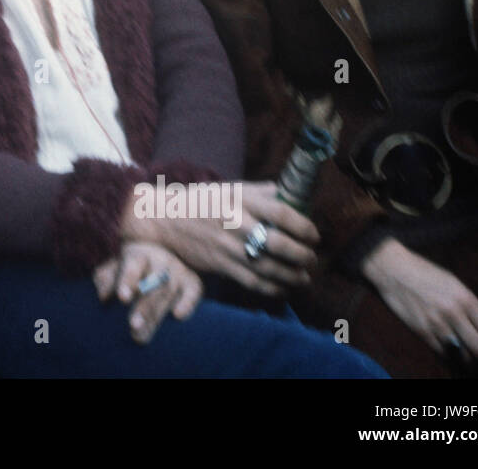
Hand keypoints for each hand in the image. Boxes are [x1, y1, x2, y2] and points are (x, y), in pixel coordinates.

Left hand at [92, 241, 201, 343]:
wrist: (156, 260)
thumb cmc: (128, 270)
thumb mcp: (113, 270)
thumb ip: (105, 280)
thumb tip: (104, 296)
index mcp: (138, 254)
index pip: (134, 264)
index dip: (128, 280)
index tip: (122, 298)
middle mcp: (161, 260)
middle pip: (153, 282)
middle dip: (144, 306)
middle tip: (133, 326)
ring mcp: (178, 271)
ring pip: (169, 291)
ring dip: (156, 313)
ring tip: (142, 335)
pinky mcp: (193, 283)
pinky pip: (194, 292)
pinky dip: (187, 303)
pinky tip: (177, 316)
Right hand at [123, 180, 318, 297]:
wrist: (163, 219)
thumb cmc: (200, 201)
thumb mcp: (228, 188)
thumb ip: (259, 192)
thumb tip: (287, 194)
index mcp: (240, 200)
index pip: (281, 213)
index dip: (304, 226)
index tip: (314, 235)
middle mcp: (234, 223)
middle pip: (277, 243)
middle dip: (302, 255)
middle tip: (312, 259)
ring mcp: (226, 246)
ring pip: (267, 267)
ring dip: (292, 276)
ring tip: (304, 277)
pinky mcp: (219, 265)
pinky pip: (251, 282)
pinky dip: (272, 289)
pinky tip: (283, 289)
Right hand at [362, 238, 477, 376]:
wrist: (392, 269)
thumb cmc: (426, 273)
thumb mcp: (455, 284)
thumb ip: (472, 306)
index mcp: (466, 299)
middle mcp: (453, 314)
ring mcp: (435, 324)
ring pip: (462, 355)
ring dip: (472, 364)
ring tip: (477, 366)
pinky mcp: (420, 331)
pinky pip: (442, 352)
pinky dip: (452, 358)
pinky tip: (456, 356)